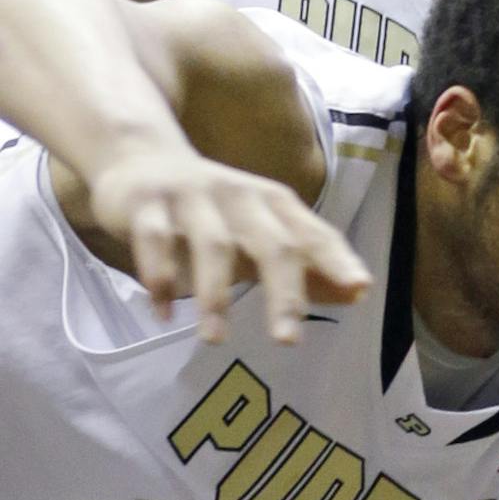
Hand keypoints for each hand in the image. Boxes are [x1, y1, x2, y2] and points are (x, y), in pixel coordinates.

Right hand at [85, 145, 369, 342]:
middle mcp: (239, 196)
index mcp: (273, 203)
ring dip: (215, 296)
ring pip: (212, 246)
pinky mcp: (145, 203)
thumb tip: (359, 293)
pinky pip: (155, 241)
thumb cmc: (217, 209)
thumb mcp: (264, 230)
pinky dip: (160, 277)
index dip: (337, 260)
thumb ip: (309, 263)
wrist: (138, 157)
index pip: (313, 233)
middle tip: (288, 341)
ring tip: (216, 340)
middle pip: (271, 243)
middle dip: (283, 293)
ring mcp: (191, 197)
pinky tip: (164, 313)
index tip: (359, 290)